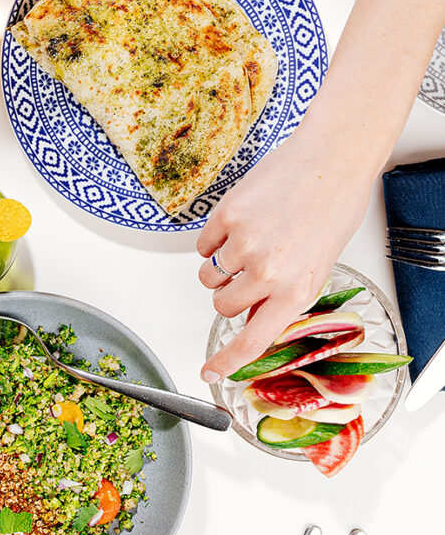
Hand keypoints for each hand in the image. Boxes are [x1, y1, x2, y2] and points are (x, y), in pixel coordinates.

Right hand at [196, 127, 374, 381]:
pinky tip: (241, 223)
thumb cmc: (331, 210)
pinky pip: (203, 245)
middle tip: (247, 272)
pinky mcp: (226, 217)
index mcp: (296, 291)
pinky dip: (214, 239)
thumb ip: (283, 295)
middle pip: (222, 305)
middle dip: (228, 294)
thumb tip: (255, 316)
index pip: (253, 341)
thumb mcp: (317, 266)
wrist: (328, 162)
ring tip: (248, 242)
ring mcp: (244, 245)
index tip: (210, 372)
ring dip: (220, 266)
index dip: (227, 361)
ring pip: (208, 276)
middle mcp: (268, 273)